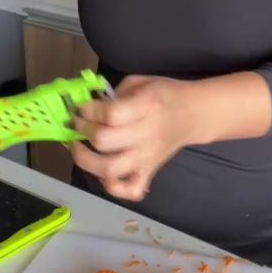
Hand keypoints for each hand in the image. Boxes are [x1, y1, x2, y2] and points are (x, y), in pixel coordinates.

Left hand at [70, 75, 202, 201]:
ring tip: (80, 148)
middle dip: (83, 131)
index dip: (89, 111)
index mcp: (146, 107)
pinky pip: (130, 190)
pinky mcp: (149, 172)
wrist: (193, 113)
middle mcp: (146, 135)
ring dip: (87, 161)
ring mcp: (147, 157)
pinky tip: (103, 174)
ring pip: (110, 170)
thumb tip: (89, 109)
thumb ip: (114, 94)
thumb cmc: (164, 95)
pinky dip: (113, 187)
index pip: (111, 115)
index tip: (82, 107)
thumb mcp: (139, 82)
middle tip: (78, 125)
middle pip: (104, 141)